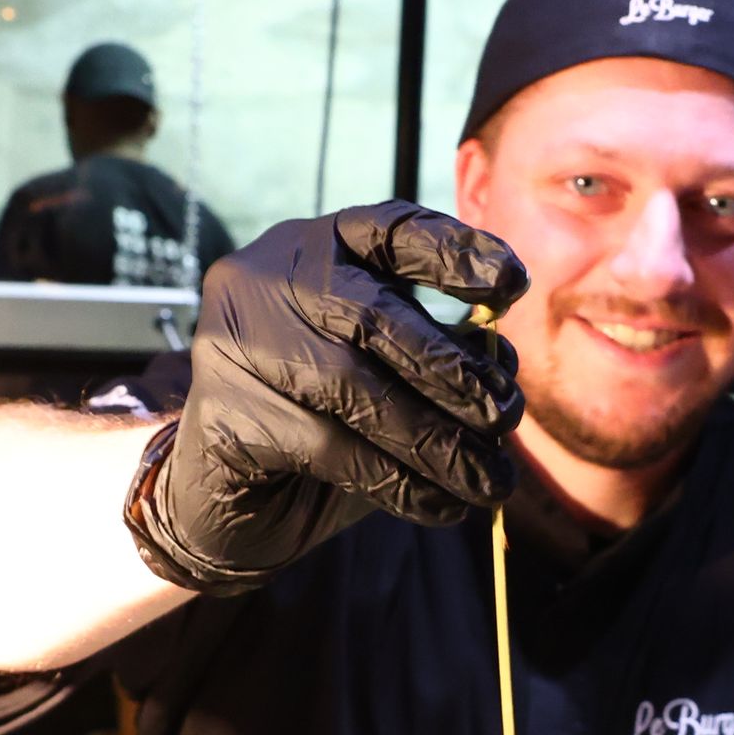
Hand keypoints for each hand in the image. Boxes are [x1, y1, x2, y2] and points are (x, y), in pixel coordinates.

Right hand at [127, 202, 526, 595]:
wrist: (222, 493)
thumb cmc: (321, 420)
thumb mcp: (383, 370)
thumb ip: (432, 352)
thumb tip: (502, 364)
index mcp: (313, 248)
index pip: (388, 229)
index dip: (454, 251)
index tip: (512, 284)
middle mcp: (264, 280)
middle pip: (370, 312)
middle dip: (449, 369)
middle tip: (505, 415)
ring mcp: (233, 343)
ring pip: (351, 386)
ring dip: (434, 440)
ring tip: (488, 479)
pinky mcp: (223, 414)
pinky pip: (327, 447)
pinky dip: (397, 482)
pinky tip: (440, 505)